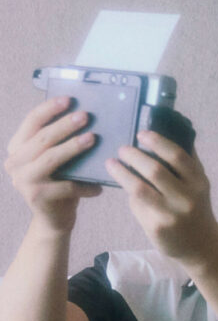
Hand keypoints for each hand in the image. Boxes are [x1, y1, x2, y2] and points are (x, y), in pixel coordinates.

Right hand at [4, 97, 101, 230]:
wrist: (54, 220)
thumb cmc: (59, 186)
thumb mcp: (56, 162)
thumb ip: (58, 143)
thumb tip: (82, 117)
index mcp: (16, 148)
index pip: (31, 122)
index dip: (49, 109)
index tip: (68, 99)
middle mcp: (14, 162)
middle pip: (42, 138)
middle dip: (65, 125)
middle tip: (85, 116)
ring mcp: (23, 180)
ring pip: (51, 158)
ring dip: (73, 147)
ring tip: (93, 139)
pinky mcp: (37, 197)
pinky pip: (66, 186)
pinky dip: (85, 185)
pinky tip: (99, 185)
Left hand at [105, 130, 217, 265]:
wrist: (202, 246)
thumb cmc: (195, 207)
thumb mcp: (198, 184)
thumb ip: (187, 160)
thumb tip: (170, 126)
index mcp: (198, 182)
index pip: (177, 156)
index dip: (157, 142)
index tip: (141, 133)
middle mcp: (186, 198)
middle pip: (154, 170)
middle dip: (134, 156)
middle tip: (122, 149)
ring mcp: (171, 215)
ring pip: (140, 189)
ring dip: (122, 173)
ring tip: (112, 164)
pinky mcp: (158, 228)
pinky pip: (137, 206)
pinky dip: (130, 194)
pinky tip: (125, 187)